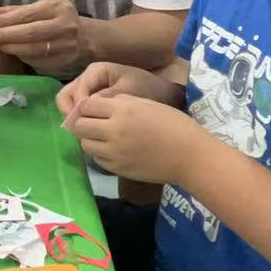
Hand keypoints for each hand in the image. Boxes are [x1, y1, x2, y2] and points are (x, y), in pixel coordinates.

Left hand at [0, 0, 82, 71]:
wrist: (87, 40)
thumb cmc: (58, 20)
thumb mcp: (42, 9)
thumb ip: (15, 11)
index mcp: (59, 8)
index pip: (27, 14)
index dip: (5, 19)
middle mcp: (65, 26)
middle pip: (30, 32)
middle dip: (6, 34)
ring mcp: (66, 47)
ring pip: (33, 49)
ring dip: (11, 47)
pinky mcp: (61, 62)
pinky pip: (37, 60)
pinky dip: (21, 56)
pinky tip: (12, 52)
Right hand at [55, 62, 183, 123]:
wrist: (164, 94)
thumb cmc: (148, 88)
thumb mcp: (129, 92)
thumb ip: (107, 98)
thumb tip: (86, 108)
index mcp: (96, 71)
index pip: (77, 90)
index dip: (77, 108)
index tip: (85, 124)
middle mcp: (88, 79)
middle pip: (67, 96)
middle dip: (70, 114)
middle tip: (79, 130)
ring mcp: (90, 91)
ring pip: (71, 105)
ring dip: (75, 119)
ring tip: (84, 133)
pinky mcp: (94, 102)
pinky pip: (81, 111)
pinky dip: (83, 121)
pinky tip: (92, 132)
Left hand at [64, 92, 205, 185]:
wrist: (190, 155)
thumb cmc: (174, 124)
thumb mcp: (147, 103)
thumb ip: (121, 102)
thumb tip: (99, 103)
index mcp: (123, 109)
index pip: (86, 105)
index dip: (87, 106)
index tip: (93, 109)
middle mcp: (114, 130)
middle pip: (79, 126)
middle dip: (83, 123)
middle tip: (93, 124)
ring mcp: (114, 152)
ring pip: (85, 144)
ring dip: (90, 140)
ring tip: (103, 138)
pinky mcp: (117, 169)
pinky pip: (97, 160)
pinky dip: (101, 154)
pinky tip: (113, 151)